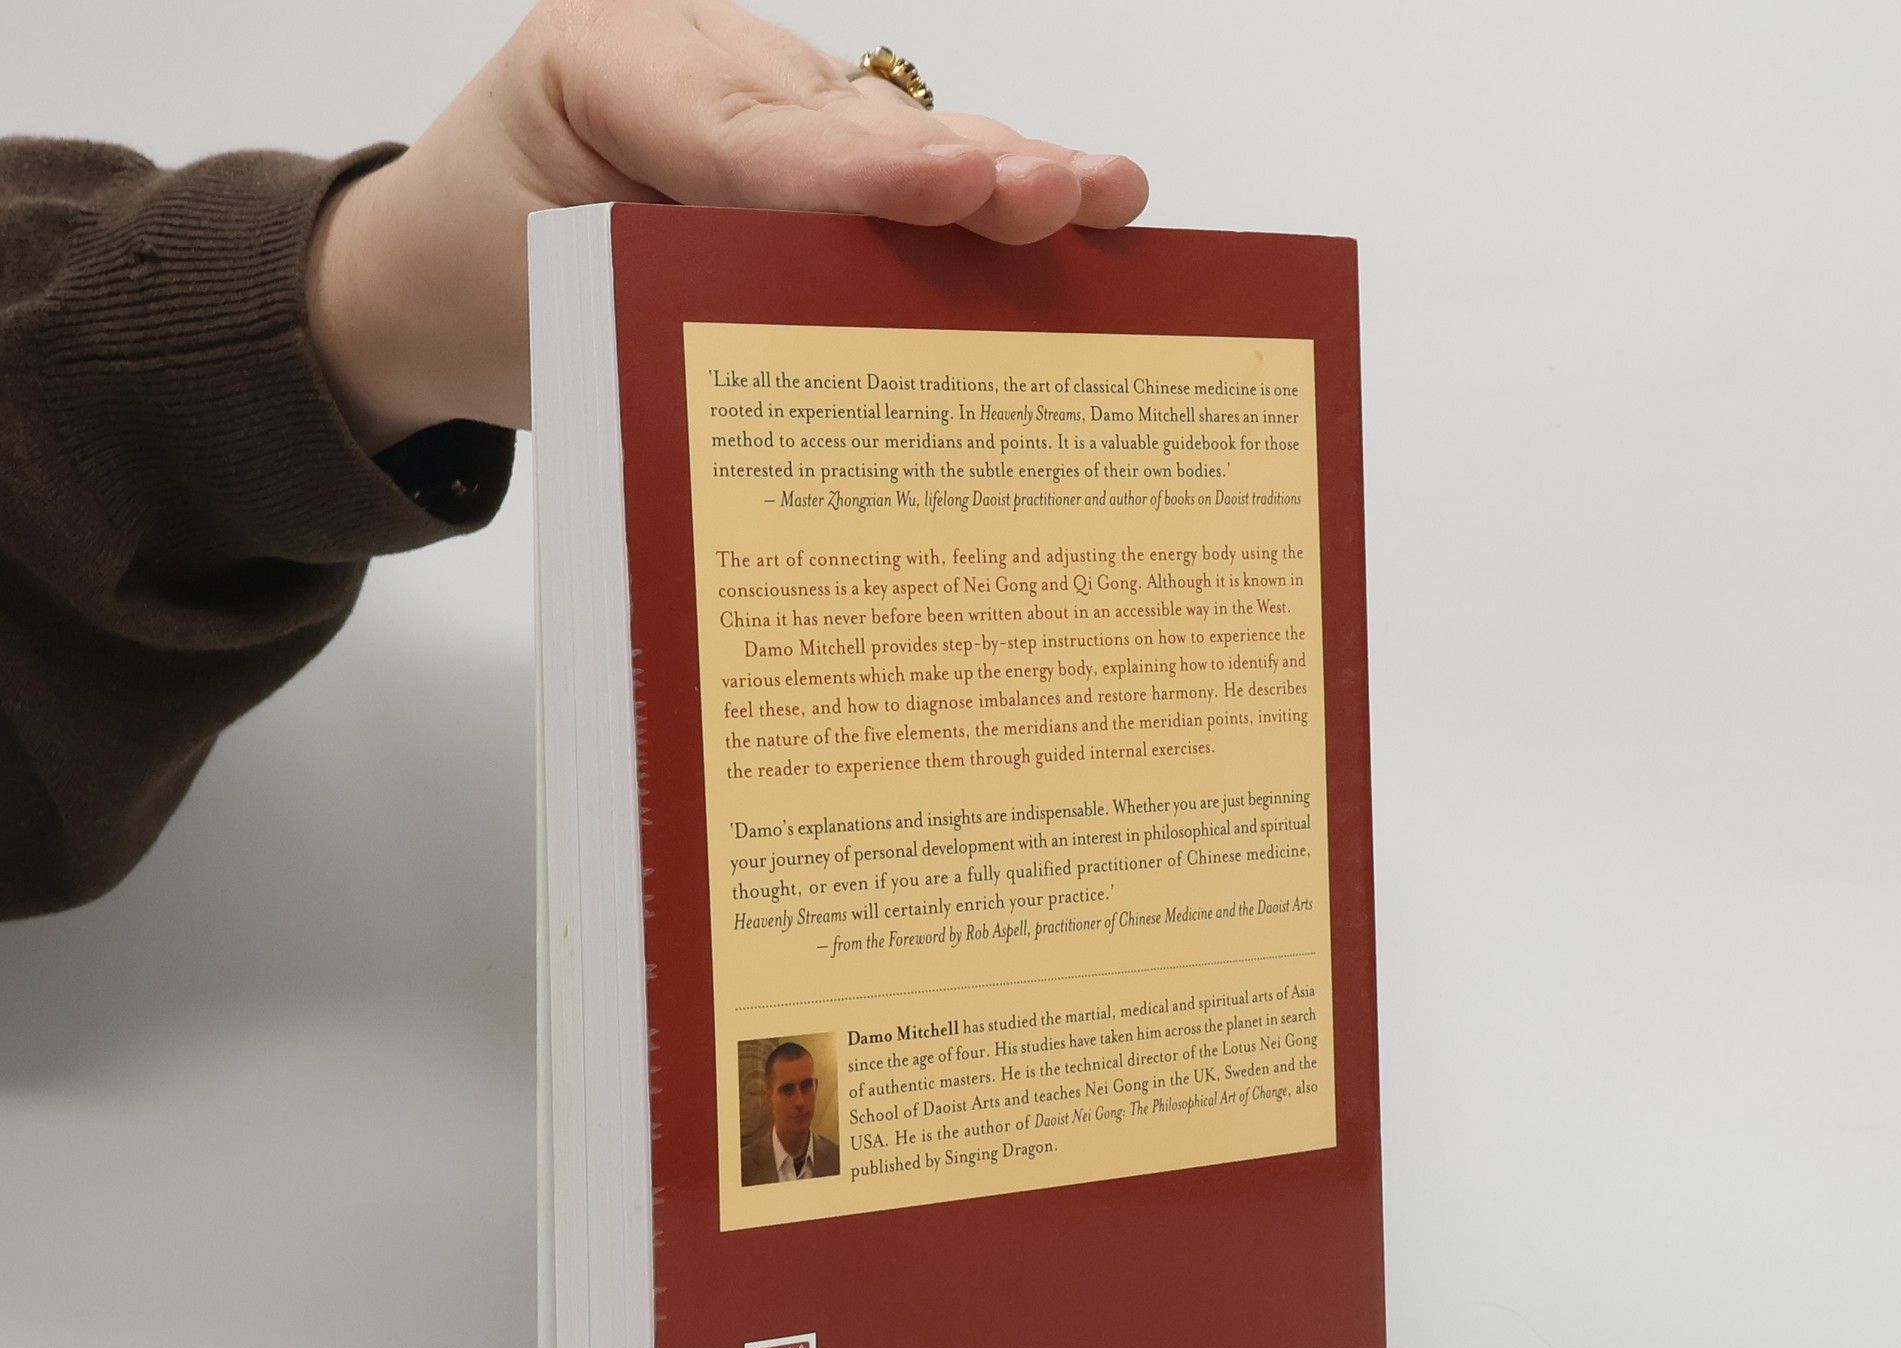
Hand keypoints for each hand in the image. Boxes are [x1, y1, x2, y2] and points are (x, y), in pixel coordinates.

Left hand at [308, 0, 1150, 450]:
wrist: (436, 281)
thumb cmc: (481, 290)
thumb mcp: (551, 309)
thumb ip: (679, 305)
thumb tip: (839, 372)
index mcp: (603, 67)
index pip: (743, 131)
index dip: (858, 169)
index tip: (952, 189)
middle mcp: (698, 60)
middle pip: (843, 121)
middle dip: (956, 166)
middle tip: (1055, 197)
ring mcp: (758, 95)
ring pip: (888, 133)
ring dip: (1000, 174)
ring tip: (1101, 196)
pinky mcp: (797, 144)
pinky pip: (891, 167)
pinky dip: (979, 197)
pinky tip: (1074, 201)